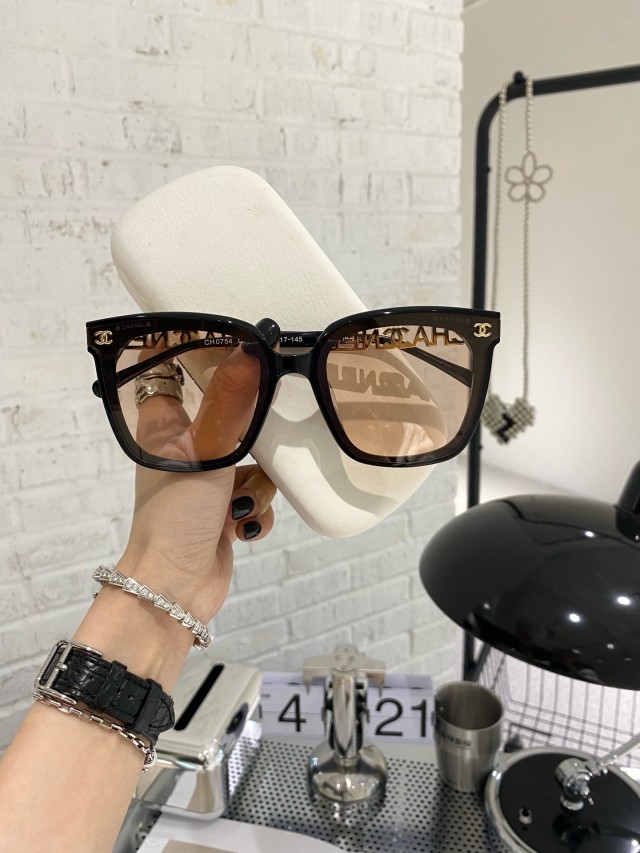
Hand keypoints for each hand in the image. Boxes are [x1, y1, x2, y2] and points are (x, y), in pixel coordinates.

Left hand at [117, 343, 275, 620]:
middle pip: (230, 419)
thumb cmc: (177, 516)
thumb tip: (252, 349)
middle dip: (254, 436)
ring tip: (240, 505)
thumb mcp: (208, 452)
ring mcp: (205, 483)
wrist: (174, 591)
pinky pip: (257, 497)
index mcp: (164, 427)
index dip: (203, 360)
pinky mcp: (223, 512)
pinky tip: (244, 526)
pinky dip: (256, 512)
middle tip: (265, 439)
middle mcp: (185, 450)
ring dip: (256, 486)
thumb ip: (232, 402)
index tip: (240, 348)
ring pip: (252, 462)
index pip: (176, 375)